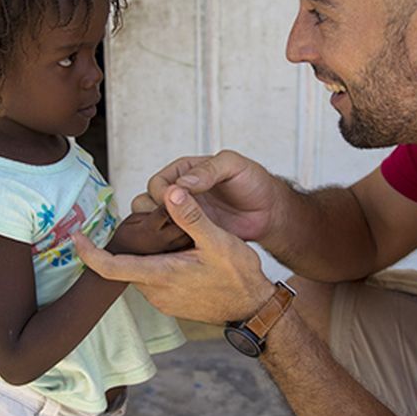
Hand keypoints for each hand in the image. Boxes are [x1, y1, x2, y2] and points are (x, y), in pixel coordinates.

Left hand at [72, 184, 275, 323]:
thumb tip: (171, 191)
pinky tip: (177, 250)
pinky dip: (158, 263)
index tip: (76, 238)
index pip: (110, 267)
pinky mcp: (172, 303)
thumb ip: (191, 216)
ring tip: (166, 232)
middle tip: (145, 220)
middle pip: (126, 264)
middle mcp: (156, 291)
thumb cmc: (239, 276)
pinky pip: (154, 279)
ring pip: (141, 270)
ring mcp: (163, 300)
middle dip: (130, 242)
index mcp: (160, 275)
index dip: (89, 253)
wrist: (254, 309)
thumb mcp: (219, 241)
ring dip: (147, 253)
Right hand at [145, 150, 281, 241]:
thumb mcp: (234, 165)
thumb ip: (209, 170)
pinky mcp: (191, 235)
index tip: (175, 203)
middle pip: (146, 205)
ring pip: (154, 226)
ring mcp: (183, 216)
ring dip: (160, 233)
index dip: (161, 195)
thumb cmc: (254, 182)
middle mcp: (179, 194)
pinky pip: (170, 242)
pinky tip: (184, 250)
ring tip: (179, 239)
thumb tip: (183, 183)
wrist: (270, 211)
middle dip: (154, 216)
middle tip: (173, 225)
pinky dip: (170, 247)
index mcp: (184, 172)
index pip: (157, 184)